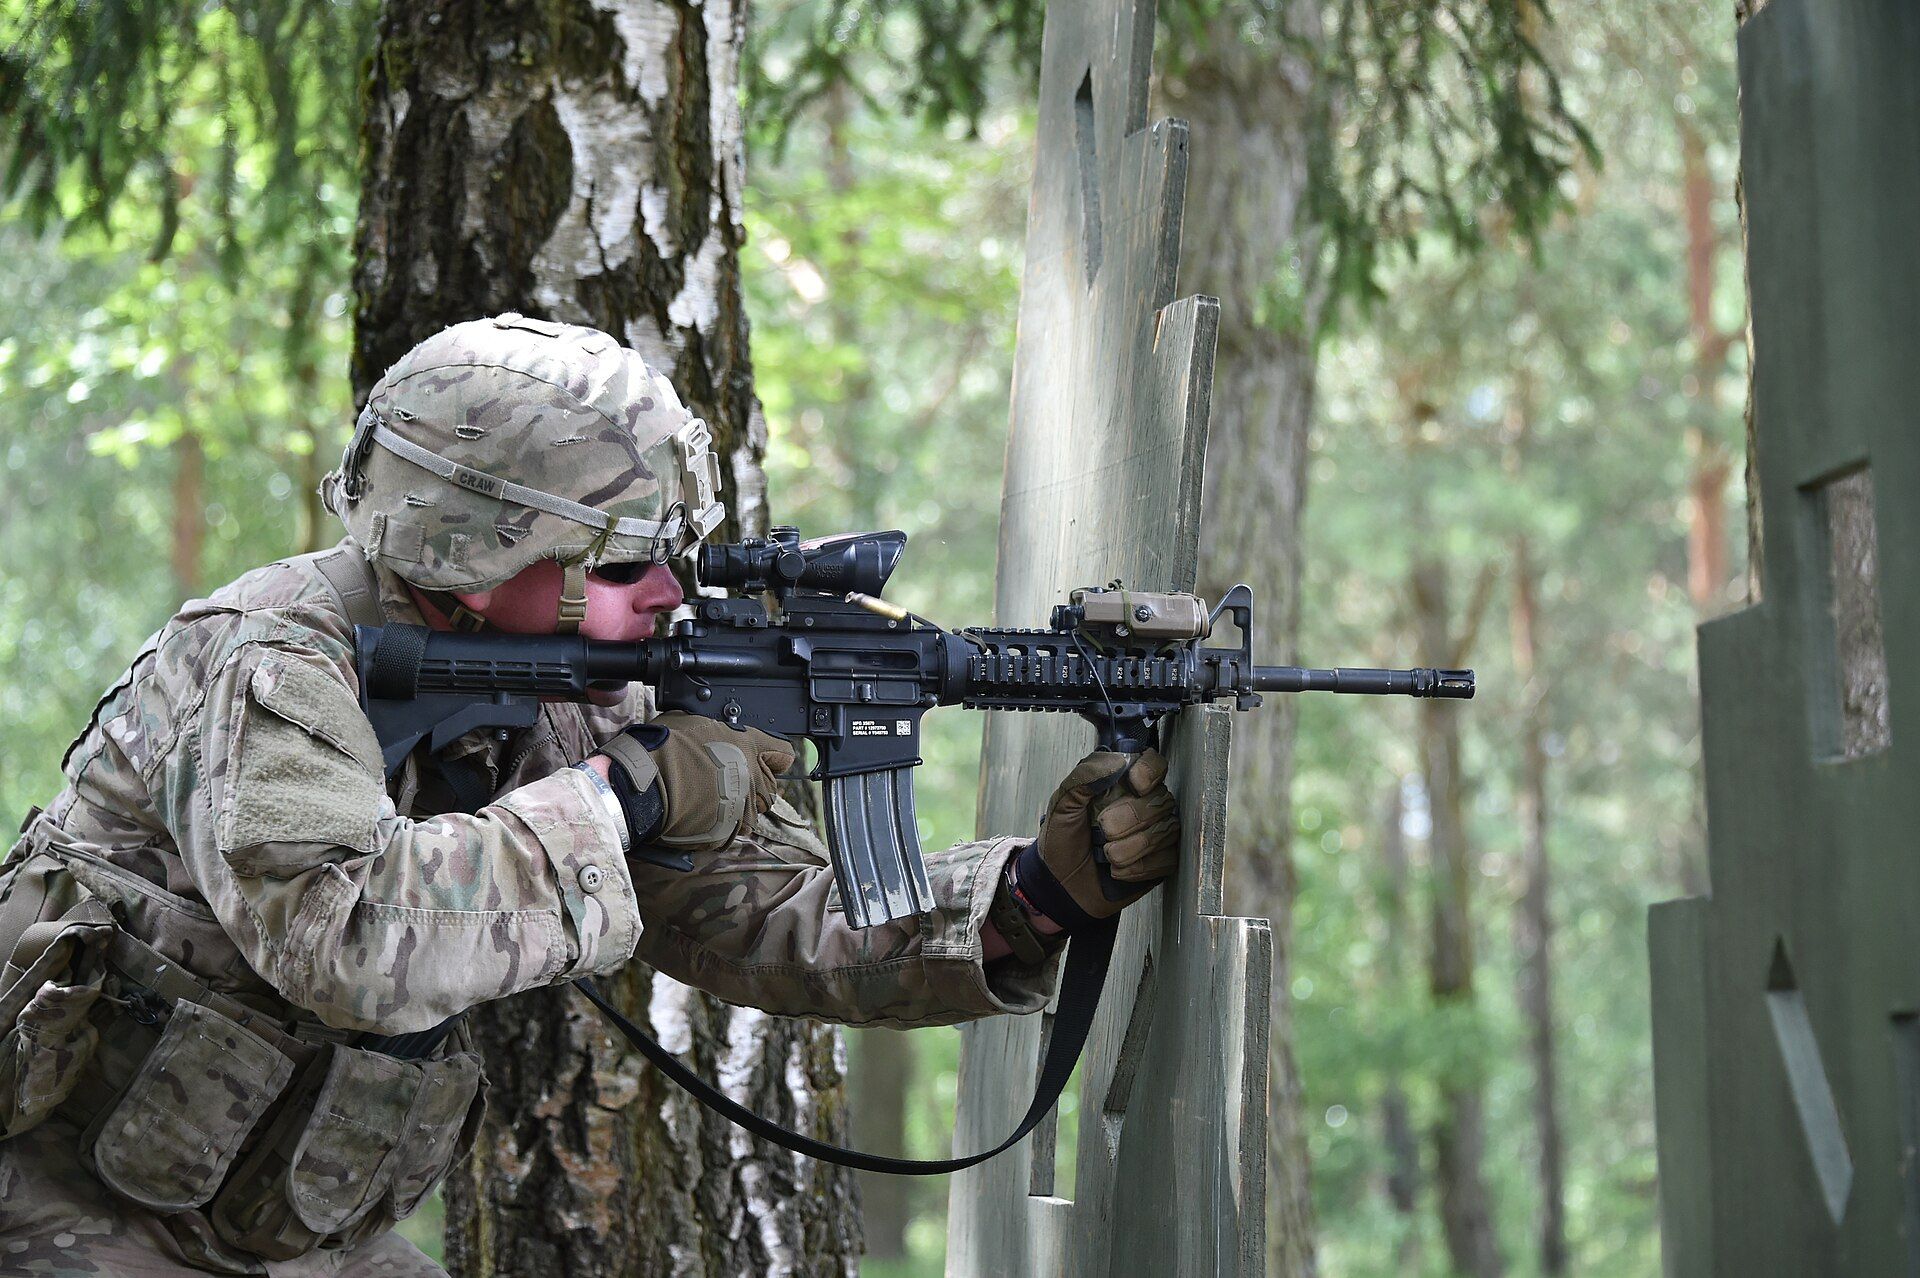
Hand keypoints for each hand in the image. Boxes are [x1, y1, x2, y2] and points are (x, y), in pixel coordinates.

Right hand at [595, 712, 794, 853]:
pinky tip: (702, 814)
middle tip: (728, 781)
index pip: (784, 754)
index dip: (773, 757)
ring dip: (738, 807)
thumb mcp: (694, 722)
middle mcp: (752, 778)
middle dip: (754, 785)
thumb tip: (719, 731)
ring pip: (753, 812)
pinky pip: (732, 830)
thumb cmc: (663, 748)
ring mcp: (741, 808)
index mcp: (748, 747)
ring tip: (711, 799)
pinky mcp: (726, 832)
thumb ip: (719, 731)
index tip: (763, 759)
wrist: (643, 785)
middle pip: (770, 787)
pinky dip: (721, 824)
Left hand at [1011, 749, 1179, 927]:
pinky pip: (1165, 859)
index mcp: (1123, 784)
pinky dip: (1136, 868)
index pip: (1154, 765)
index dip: (1150, 771)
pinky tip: (1117, 870)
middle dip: (1129, 818)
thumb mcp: (1063, 804)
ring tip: (1105, 854)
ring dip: (1129, 847)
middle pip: (1161, 800)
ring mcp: (1157, 833)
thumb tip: (1116, 760)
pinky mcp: (1161, 862)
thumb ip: (1084, 775)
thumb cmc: (1063, 841)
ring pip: (1164, 831)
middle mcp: (1146, 805)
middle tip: (1103, 830)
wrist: (1060, 883)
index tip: (1134, 783)